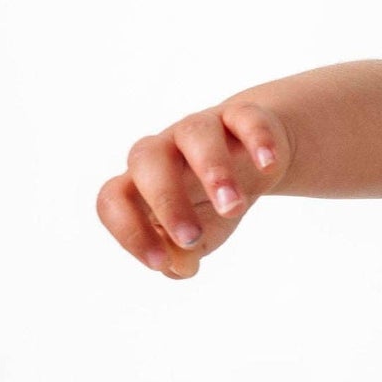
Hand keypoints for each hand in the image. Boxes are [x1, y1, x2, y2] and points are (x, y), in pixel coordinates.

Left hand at [95, 100, 291, 278]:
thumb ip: (183, 255)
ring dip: (213, 172)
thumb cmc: (212, 204)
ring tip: (233, 209)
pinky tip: (267, 167)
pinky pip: (244, 118)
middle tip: (191, 238)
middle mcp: (165, 151)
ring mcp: (201, 130)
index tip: (159, 261)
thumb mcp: (200, 236)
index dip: (128, 230)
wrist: (252, 159)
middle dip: (167, 201)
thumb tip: (177, 264)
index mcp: (142, 184)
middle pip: (146, 160)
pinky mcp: (240, 117)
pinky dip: (256, 139)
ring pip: (195, 134)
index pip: (114, 199)